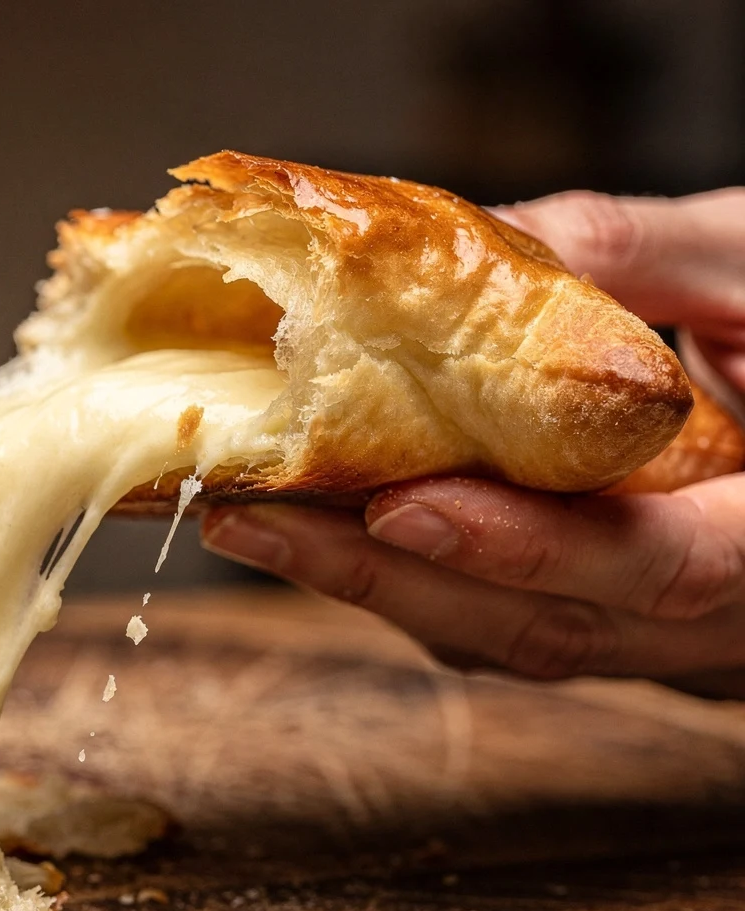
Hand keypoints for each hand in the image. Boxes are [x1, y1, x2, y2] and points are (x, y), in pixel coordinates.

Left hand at [201, 186, 744, 694]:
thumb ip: (632, 259)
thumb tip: (473, 233)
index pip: (659, 568)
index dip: (529, 548)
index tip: (404, 508)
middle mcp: (721, 620)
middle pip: (546, 627)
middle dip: (388, 578)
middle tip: (253, 520)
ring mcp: (658, 641)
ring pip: (504, 638)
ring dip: (368, 586)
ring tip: (248, 521)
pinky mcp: (604, 626)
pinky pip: (494, 623)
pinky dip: (402, 578)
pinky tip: (312, 530)